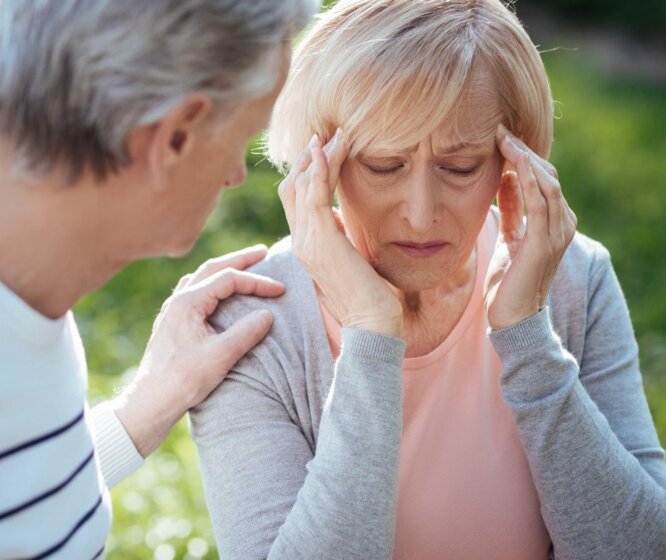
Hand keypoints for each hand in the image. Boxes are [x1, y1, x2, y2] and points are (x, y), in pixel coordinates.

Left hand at [115, 245, 285, 456]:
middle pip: (212, 269)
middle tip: (263, 252)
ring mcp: (173, 311)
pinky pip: (194, 293)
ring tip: (243, 267)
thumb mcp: (221, 356)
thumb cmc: (184, 380)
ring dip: (223, 270)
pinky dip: (211, 286)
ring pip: (201, 279)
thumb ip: (246, 332)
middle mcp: (178, 300)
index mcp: (188, 302)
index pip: (228, 279)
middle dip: (239, 260)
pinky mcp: (172, 324)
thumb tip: (267, 314)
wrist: (151, 401)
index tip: (280, 289)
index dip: (257, 281)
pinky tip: (218, 294)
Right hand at [278, 130, 401, 337]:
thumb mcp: (353, 259)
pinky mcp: (321, 239)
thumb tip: (342, 218)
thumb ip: (342, 238)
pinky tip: (333, 149)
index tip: (326, 150)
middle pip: (292, 187)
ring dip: (319, 156)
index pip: (297, 200)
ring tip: (337, 134)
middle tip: (328, 134)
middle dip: (309, 158)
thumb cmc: (371, 297)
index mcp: (308, 246)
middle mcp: (302, 241)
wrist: (373, 324)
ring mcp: (307, 240)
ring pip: (302, 185)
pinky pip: (314, 193)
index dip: (308, 172)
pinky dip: (322, 167)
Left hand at [485, 124, 577, 329]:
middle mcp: (563, 224)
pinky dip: (528, 178)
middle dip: (523, 150)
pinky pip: (542, 201)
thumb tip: (504, 178)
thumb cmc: (509, 282)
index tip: (498, 135)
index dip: (523, 155)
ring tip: (504, 138)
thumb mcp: (511, 237)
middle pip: (547, 175)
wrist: (513, 320)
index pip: (543, 178)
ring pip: (548, 183)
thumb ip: (513, 209)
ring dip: (525, 158)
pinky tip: (511, 161)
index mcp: (555, 221)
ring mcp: (559, 233)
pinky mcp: (546, 244)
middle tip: (499, 129)